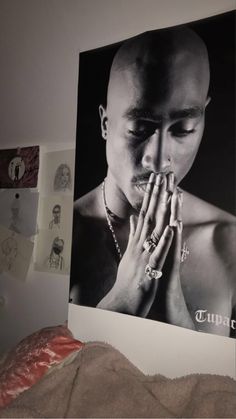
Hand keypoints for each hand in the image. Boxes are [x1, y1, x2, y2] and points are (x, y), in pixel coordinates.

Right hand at [97, 173, 174, 315]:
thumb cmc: (127, 279)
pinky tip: (170, 227)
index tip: (155, 180)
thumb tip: (132, 219)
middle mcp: (139, 244)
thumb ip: (131, 236)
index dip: (150, 196)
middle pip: (149, 216)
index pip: (143, 213)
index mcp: (136, 241)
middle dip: (155, 195)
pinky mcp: (150, 268)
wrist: (122, 301)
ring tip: (168, 193)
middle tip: (161, 176)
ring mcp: (144, 255)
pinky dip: (164, 240)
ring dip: (161, 211)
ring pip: (154, 229)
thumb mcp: (128, 254)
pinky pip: (158, 252)